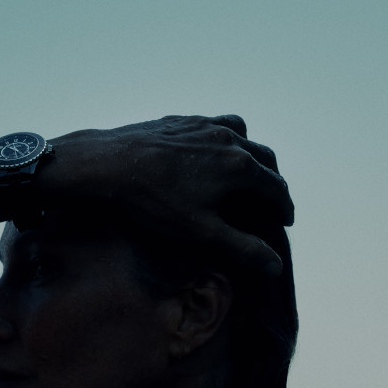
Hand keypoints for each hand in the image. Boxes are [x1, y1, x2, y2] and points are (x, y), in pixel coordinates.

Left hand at [42, 115, 293, 274]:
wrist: (102, 166)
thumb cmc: (151, 203)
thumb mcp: (200, 234)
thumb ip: (242, 249)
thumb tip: (276, 266)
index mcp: (239, 166)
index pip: (276, 188)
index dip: (284, 208)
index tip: (284, 222)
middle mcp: (227, 138)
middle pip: (265, 158)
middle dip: (273, 181)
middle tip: (271, 202)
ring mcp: (202, 125)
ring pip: (241, 135)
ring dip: (252, 155)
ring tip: (247, 174)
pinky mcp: (178, 122)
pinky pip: (213, 126)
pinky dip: (224, 139)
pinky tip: (209, 154)